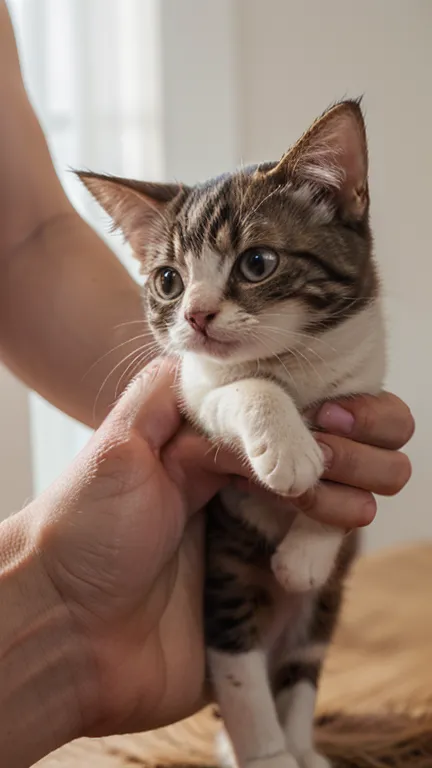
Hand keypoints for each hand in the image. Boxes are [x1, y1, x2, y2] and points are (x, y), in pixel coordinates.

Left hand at [0, 361, 412, 766]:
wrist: (62, 635)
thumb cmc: (80, 534)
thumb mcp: (118, 446)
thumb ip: (166, 394)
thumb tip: (226, 364)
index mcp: (204, 456)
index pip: (280, 422)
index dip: (315, 414)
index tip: (332, 418)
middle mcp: (234, 498)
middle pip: (311, 466)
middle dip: (343, 458)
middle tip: (328, 466)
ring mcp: (249, 551)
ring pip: (321, 517)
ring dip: (342, 504)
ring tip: (339, 506)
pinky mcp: (257, 605)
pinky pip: (309, 577)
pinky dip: (325, 557)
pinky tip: (324, 542)